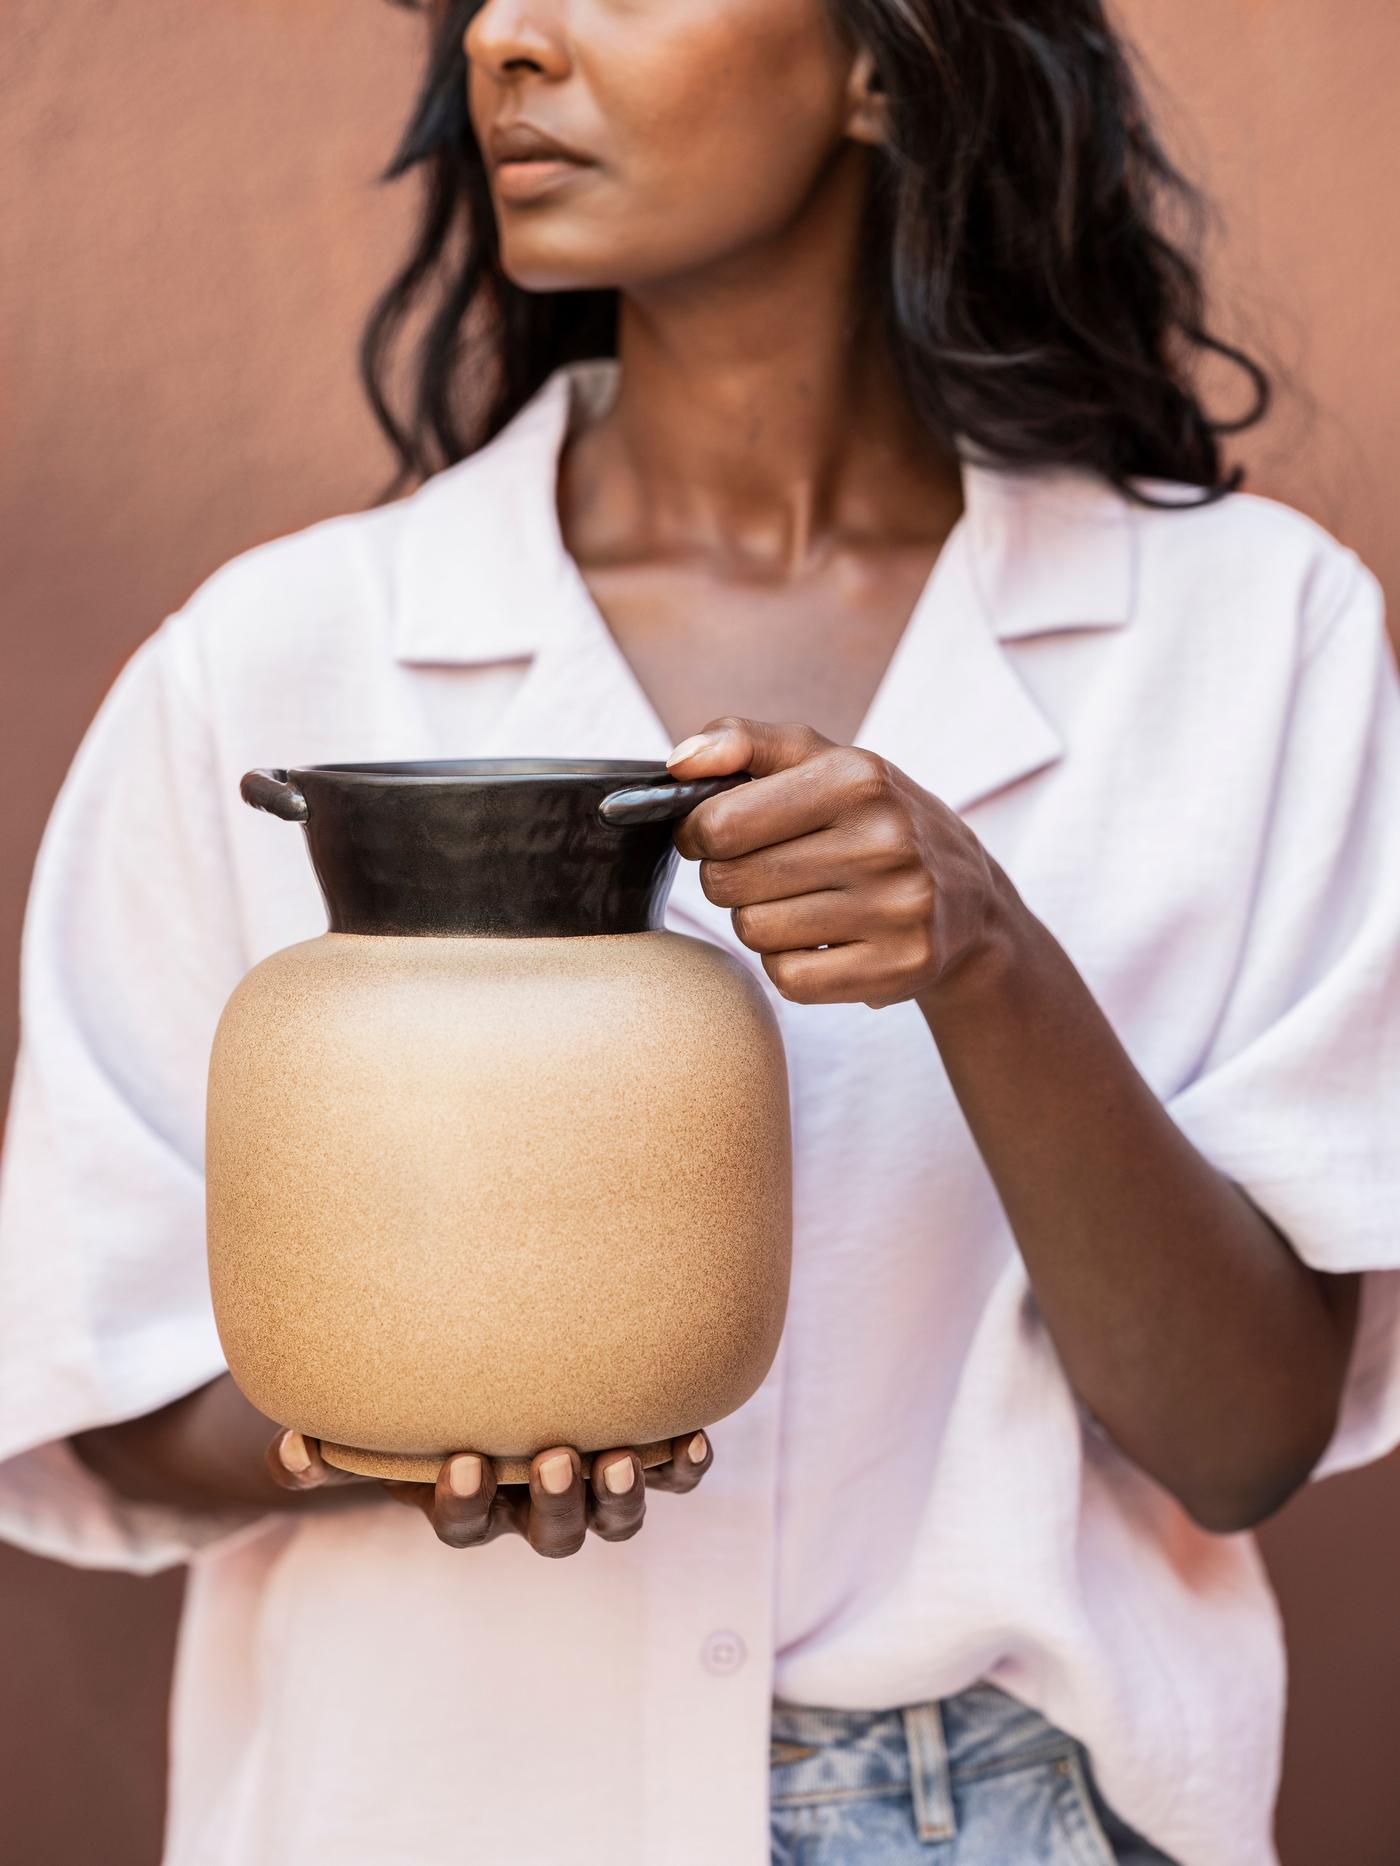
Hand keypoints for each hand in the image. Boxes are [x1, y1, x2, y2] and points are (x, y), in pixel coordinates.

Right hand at [266, 1428, 713, 1557]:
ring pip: (613, 1516)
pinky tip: (693, 1438)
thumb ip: (330, 1448)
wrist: (486, 1391)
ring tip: (627, 1457)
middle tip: (555, 1457)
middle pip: (552, 1532)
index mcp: (471, 1504)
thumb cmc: (424, 1413)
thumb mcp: (376, 1432)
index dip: (464, 1505)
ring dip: (624, 1495)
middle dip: (556, 1501)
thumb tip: (288, 1453)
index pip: (465, 1525)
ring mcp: (589, 1485)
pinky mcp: (638, 1457)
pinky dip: (683, 1466)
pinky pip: (670, 1477)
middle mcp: (533, 1507)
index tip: (462, 1463)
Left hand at [666, 717, 1010, 1008]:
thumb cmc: (872, 820)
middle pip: (729, 882)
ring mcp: (898, 909)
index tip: (717, 834)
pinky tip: (822, 940)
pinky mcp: (899, 967)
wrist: (968, 898)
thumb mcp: (821, 761)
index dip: (699, 833)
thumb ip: (743, 742)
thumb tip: (678, 763)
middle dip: (729, 877)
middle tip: (766, 871)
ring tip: (800, 902)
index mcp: (858, 778)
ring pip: (754, 932)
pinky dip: (789, 963)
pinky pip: (788, 978)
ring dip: (759, 920)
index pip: (721, 823)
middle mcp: (886, 841)